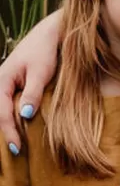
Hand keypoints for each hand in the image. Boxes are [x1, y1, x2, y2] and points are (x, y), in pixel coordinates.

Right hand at [0, 10, 60, 152]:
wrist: (49, 34)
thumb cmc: (45, 50)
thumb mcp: (41, 72)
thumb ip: (33, 92)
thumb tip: (25, 115)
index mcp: (1, 80)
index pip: (2, 113)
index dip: (9, 132)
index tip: (18, 148)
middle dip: (5, 132)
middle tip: (16, 152)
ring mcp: (4, 83)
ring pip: (2, 109)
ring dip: (7, 126)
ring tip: (16, 143)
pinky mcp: (12, 84)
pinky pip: (7, 104)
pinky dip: (11, 116)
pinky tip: (20, 126)